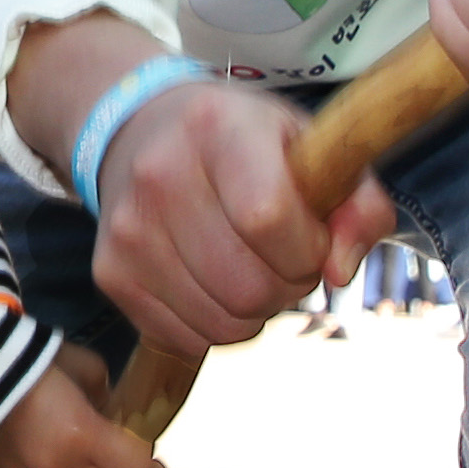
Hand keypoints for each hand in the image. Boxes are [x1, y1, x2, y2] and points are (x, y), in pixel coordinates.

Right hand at [6, 13, 393, 364]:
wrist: (141, 129)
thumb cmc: (246, 143)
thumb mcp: (312, 148)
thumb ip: (358, 206)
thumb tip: (339, 273)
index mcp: (219, 128)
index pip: (268, 218)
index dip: (307, 248)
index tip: (311, 237)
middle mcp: (161, 176)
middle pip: (247, 285)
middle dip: (287, 286)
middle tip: (284, 257)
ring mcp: (128, 230)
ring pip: (222, 323)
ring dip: (255, 312)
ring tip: (252, 267)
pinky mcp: (111, 273)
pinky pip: (187, 339)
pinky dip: (217, 326)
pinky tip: (216, 283)